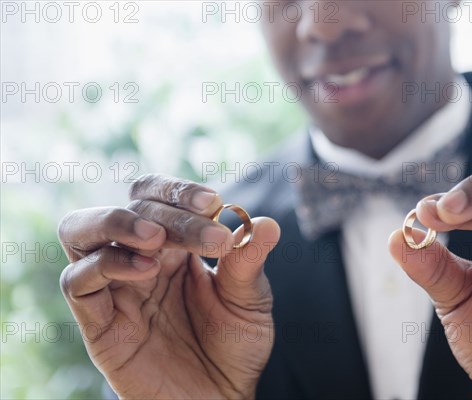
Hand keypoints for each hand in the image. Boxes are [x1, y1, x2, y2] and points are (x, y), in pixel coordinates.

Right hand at [58, 174, 280, 398]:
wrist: (219, 398)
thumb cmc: (234, 346)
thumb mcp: (249, 300)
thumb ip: (249, 260)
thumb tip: (268, 222)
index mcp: (174, 245)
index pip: (157, 196)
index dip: (179, 191)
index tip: (213, 202)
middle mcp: (140, 258)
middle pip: (129, 207)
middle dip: (167, 212)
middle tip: (209, 235)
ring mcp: (115, 287)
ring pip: (81, 231)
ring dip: (118, 222)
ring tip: (157, 237)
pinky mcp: (99, 321)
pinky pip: (77, 281)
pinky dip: (106, 264)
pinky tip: (147, 271)